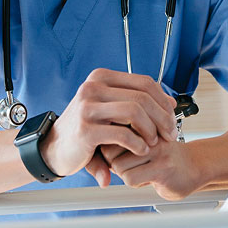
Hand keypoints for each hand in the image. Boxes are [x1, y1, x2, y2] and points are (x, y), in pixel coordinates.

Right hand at [41, 68, 178, 180]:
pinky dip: (138, 144)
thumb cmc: (88, 128)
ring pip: (135, 112)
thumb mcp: (112, 110)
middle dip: (163, 117)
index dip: (164, 100)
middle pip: (143, 97)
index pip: (145, 82)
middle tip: (170, 134)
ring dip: (152, 130)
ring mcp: (87, 107)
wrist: (54, 149)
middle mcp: (93, 87)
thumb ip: (139, 104)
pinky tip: (141, 150)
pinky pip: (123, 134)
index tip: (172, 116)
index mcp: (102, 77)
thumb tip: (172, 102)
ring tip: (154, 142)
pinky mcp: (86, 130)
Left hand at [99, 136, 204, 199]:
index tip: (121, 152)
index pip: (110, 131)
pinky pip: (131, 178)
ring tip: (143, 170)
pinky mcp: (162, 167)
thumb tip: (94, 146)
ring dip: (126, 174)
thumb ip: (120, 139)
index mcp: (145, 120)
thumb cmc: (164, 155)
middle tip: (132, 163)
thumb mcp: (143, 141)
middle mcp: (151, 131)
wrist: (195, 166)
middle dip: (115, 161)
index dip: (110, 147)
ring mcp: (158, 148)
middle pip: (110, 149)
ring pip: (118, 166)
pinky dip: (135, 183)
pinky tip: (148, 178)